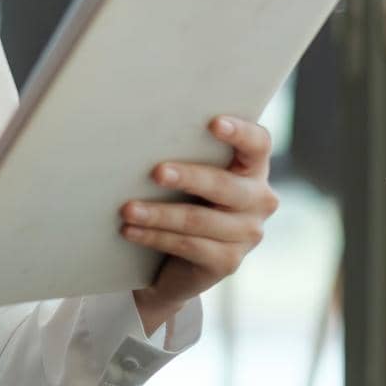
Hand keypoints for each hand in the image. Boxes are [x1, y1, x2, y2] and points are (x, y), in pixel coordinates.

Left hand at [120, 116, 279, 327]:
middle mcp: (258, 200)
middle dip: (188, 177)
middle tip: (156, 172)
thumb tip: (141, 135)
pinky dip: (154, 236)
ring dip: (158, 214)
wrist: (179, 259)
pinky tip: (130, 231)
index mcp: (252, 168)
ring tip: (127, 209)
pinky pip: (188, 245)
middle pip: (224, 185)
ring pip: (199, 219)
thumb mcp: (188, 175)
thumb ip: (183, 153)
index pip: (258, 144)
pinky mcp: (228, 262)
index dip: (240, 132)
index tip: (213, 123)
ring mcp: (247, 234)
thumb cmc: (181, 198)